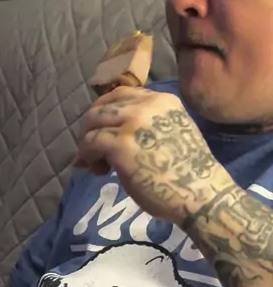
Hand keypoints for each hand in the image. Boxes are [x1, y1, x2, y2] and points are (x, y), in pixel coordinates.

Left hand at [75, 87, 231, 226]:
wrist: (199, 193)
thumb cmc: (189, 173)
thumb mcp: (172, 133)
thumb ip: (147, 125)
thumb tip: (116, 131)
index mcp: (162, 101)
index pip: (121, 94)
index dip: (105, 111)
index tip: (102, 129)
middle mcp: (146, 105)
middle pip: (102, 107)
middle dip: (91, 128)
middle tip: (93, 150)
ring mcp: (132, 123)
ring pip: (92, 122)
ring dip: (88, 143)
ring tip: (99, 164)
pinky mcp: (120, 144)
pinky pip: (90, 142)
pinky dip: (88, 157)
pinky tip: (101, 172)